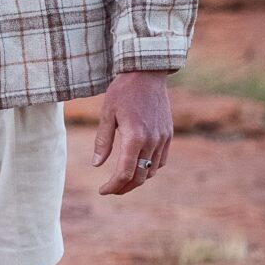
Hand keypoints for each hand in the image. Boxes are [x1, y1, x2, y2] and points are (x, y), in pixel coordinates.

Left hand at [91, 71, 172, 195]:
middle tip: (111, 189)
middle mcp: (152, 140)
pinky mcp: (168, 134)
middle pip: (140, 176)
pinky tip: (138, 166)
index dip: (113, 186)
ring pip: (151, 170)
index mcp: (134, 136)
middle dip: (124, 187)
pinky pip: (161, 160)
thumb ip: (103, 141)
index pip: (125, 172)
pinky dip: (149, 168)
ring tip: (122, 179)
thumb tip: (96, 165)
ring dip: (137, 179)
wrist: (146, 74)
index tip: (103, 190)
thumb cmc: (123, 91)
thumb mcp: (107, 114)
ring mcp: (163, 138)